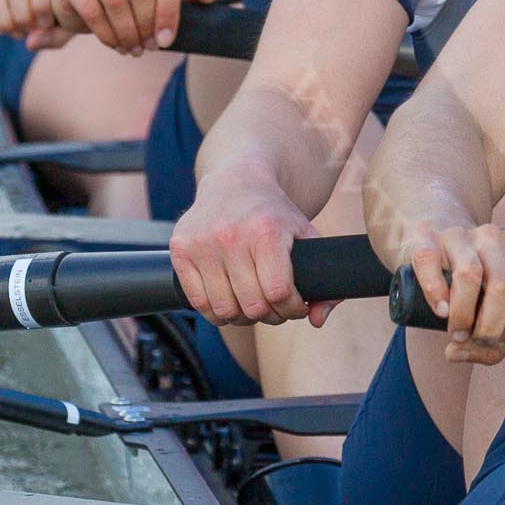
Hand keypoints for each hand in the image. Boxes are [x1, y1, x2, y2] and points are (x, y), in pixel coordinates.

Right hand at [171, 172, 324, 326]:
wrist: (237, 183)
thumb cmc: (275, 215)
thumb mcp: (306, 236)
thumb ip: (323, 279)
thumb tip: (318, 320)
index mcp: (266, 231)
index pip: (278, 292)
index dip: (292, 308)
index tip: (297, 306)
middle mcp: (231, 237)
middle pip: (252, 306)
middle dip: (270, 315)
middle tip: (276, 308)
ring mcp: (202, 244)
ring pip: (224, 310)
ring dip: (243, 317)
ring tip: (254, 305)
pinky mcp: (180, 250)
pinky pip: (198, 303)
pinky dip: (216, 312)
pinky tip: (231, 301)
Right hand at [398, 222, 504, 364]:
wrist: (432, 236)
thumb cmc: (470, 279)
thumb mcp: (491, 304)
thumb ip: (489, 341)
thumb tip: (459, 353)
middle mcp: (495, 237)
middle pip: (504, 288)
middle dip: (489, 328)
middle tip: (475, 341)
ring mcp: (460, 235)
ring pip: (470, 275)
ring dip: (462, 317)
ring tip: (457, 333)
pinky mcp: (426, 238)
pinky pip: (431, 263)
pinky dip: (435, 294)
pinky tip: (440, 310)